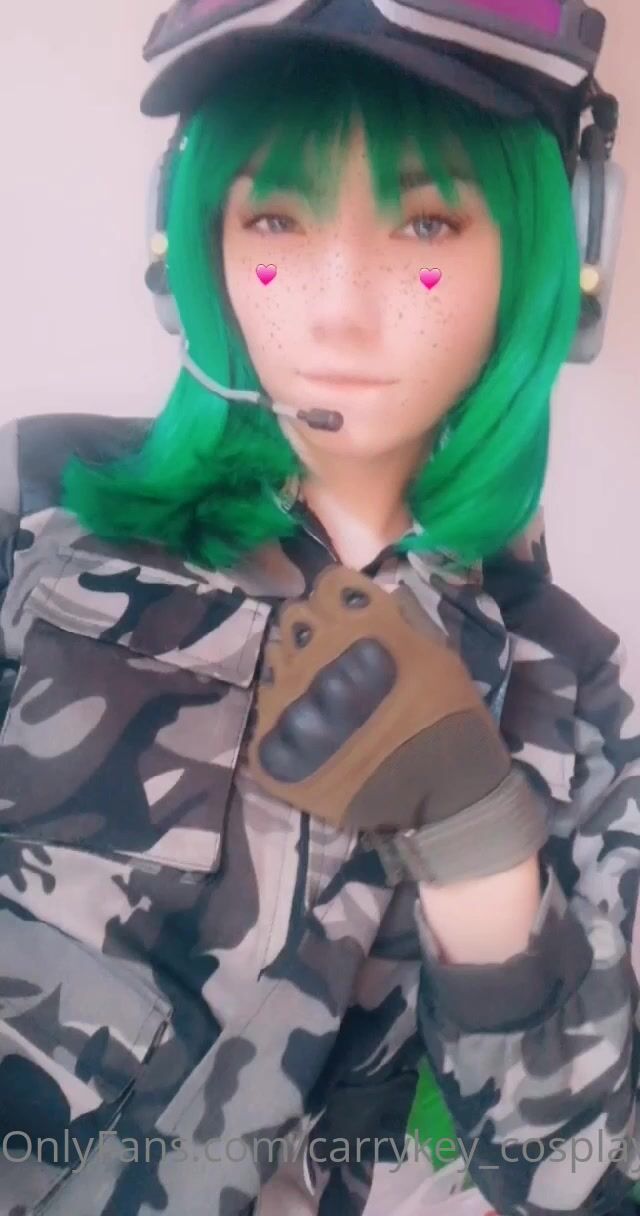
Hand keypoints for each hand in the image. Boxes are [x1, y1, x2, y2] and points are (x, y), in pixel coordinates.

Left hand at [249, 567, 547, 884]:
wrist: (438, 794)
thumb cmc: (449, 719)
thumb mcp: (440, 654)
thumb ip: (402, 619)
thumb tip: (379, 597)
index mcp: (359, 624)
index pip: (329, 586)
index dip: (339, 599)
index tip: (349, 616)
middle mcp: (316, 651)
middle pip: (296, 618)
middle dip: (313, 629)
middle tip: (333, 655)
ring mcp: (289, 695)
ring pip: (276, 658)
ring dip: (296, 668)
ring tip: (321, 694)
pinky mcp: (273, 737)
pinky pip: (266, 706)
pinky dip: (284, 712)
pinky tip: (309, 727)